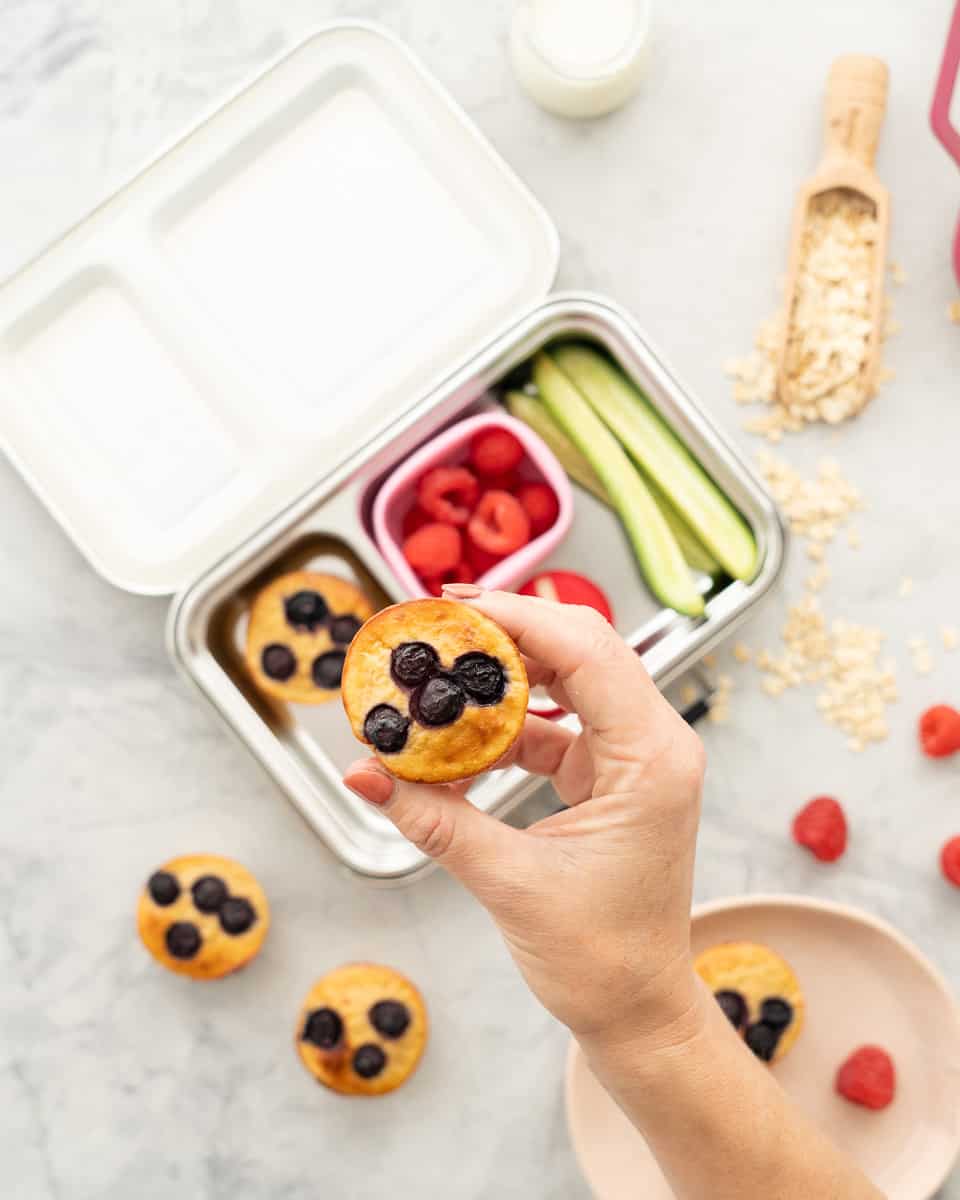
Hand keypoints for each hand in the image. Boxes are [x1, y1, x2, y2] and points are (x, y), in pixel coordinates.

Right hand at [343, 586, 706, 1051]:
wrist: (637, 1012)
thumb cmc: (600, 959)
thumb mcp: (508, 881)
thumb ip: (432, 818)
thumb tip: (363, 772)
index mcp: (651, 759)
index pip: (587, 653)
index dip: (519, 618)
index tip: (455, 605)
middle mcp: (655, 746)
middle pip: (583, 651)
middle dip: (510, 631)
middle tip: (441, 622)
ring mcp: (635, 759)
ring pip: (571, 681)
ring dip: (508, 672)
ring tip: (444, 664)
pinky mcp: (611, 776)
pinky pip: (558, 725)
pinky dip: (508, 722)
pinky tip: (459, 732)